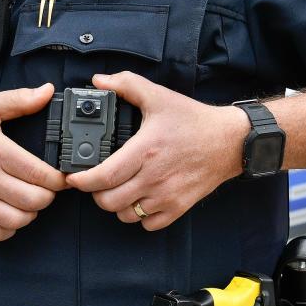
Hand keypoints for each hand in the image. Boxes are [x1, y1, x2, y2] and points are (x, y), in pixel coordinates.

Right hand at [0, 84, 65, 241]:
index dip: (59, 179)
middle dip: (48, 196)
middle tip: (47, 188)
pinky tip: (11, 214)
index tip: (62, 177)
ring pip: (17, 220)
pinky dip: (9, 229)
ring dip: (31, 213)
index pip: (39, 174)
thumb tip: (47, 91)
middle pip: (34, 200)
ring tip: (30, 201)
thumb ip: (18, 100)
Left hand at [66, 72, 249, 230]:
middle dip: (96, 193)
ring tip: (119, 189)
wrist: (230, 141)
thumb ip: (127, 85)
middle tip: (97, 182)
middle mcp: (154, 177)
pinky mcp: (178, 207)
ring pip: (126, 215)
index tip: (74, 178)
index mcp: (145, 150)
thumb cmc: (194, 120)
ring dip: (117, 205)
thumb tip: (99, 81)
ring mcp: (167, 195)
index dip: (83, 181)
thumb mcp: (159, 96)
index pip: (104, 176)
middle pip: (109, 201)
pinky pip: (148, 225)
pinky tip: (140, 200)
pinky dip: (139, 217)